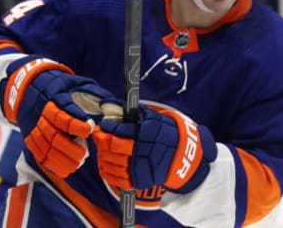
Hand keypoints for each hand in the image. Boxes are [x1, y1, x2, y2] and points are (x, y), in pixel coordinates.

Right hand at [0, 56, 115, 176]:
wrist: (34, 86)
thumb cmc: (65, 88)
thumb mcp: (82, 84)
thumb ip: (98, 95)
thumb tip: (114, 107)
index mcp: (56, 97)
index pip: (63, 112)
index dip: (76, 123)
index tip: (90, 129)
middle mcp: (42, 113)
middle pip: (53, 133)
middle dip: (69, 146)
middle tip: (85, 154)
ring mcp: (35, 126)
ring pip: (45, 146)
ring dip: (62, 157)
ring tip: (78, 162)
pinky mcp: (31, 138)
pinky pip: (39, 154)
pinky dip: (52, 164)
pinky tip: (67, 168)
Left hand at [93, 106, 216, 192]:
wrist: (184, 155)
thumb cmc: (166, 133)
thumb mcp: (154, 118)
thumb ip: (133, 113)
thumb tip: (109, 103)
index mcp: (147, 133)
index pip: (119, 130)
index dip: (107, 128)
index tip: (102, 126)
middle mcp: (143, 150)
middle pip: (112, 146)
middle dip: (102, 140)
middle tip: (98, 136)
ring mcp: (141, 167)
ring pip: (111, 162)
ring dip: (102, 155)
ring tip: (102, 149)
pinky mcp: (140, 180)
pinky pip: (116, 178)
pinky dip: (107, 171)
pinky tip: (106, 164)